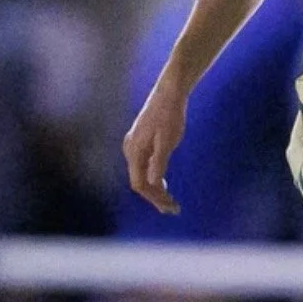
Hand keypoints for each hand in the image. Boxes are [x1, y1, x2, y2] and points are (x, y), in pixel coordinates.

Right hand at [122, 81, 186, 214]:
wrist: (169, 92)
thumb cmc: (170, 115)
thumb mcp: (167, 140)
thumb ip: (159, 162)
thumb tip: (153, 183)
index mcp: (134, 151)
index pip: (139, 184)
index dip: (154, 198)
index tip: (170, 207)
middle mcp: (130, 149)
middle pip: (138, 182)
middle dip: (155, 197)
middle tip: (172, 209)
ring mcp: (133, 145)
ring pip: (140, 174)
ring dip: (154, 189)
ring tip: (169, 202)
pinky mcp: (140, 141)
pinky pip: (143, 166)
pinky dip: (153, 177)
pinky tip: (163, 182)